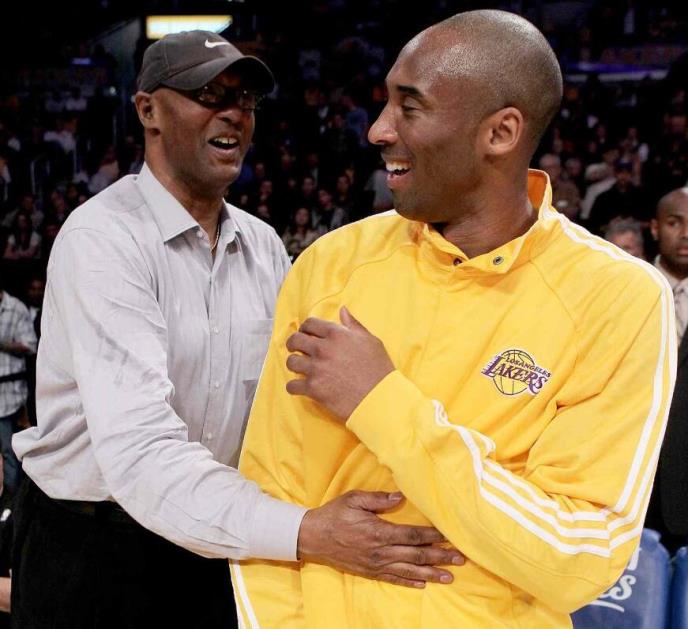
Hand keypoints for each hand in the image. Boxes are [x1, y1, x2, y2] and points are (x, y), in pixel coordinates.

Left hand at [286, 307, 393, 419]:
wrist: (380, 398)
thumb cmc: (379, 370)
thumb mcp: (371, 341)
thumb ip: (354, 325)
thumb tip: (342, 311)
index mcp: (337, 334)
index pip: (309, 324)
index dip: (305, 328)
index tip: (305, 334)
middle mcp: (324, 349)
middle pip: (295, 340)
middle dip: (293, 344)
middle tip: (296, 349)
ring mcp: (317, 369)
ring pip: (291, 362)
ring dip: (294, 365)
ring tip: (300, 369)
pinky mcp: (314, 389)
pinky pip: (292, 385)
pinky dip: (294, 387)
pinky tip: (300, 387)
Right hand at [297, 490, 463, 587]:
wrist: (313, 537)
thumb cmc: (334, 514)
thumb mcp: (354, 499)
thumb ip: (378, 499)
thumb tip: (400, 496)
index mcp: (378, 532)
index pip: (412, 535)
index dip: (432, 536)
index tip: (449, 536)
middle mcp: (380, 551)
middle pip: (416, 555)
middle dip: (440, 557)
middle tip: (460, 559)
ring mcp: (375, 564)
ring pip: (409, 570)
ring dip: (431, 573)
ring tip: (450, 576)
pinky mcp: (370, 572)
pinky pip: (394, 578)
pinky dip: (410, 582)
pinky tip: (424, 584)